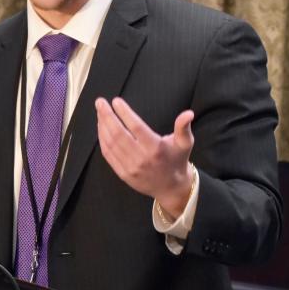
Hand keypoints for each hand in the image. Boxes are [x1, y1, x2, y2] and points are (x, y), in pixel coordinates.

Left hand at [95, 97, 194, 216]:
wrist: (171, 188)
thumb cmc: (177, 160)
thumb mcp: (185, 143)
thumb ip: (183, 127)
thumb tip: (188, 113)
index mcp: (156, 148)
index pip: (136, 127)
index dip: (124, 113)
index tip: (116, 101)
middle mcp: (141, 158)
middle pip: (118, 134)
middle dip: (107, 116)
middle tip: (100, 102)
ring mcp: (130, 167)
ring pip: (110, 144)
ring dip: (102, 126)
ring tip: (100, 112)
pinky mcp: (122, 173)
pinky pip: (108, 155)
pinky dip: (102, 140)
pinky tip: (101, 128)